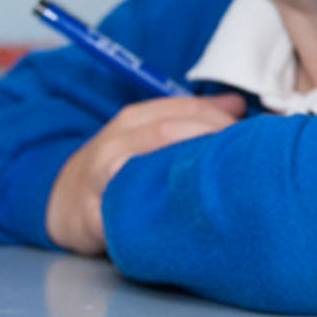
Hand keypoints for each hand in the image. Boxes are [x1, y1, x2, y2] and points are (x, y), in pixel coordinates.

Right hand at [46, 93, 244, 255]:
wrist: (63, 202)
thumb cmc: (117, 165)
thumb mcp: (148, 131)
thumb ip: (192, 116)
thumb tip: (238, 104)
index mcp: (137, 118)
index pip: (189, 108)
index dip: (225, 121)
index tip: (254, 136)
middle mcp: (119, 140)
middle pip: (174, 129)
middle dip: (216, 140)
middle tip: (248, 159)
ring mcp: (104, 176)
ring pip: (151, 164)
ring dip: (192, 170)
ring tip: (225, 181)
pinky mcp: (96, 213)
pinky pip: (129, 209)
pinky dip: (159, 208)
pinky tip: (189, 211)